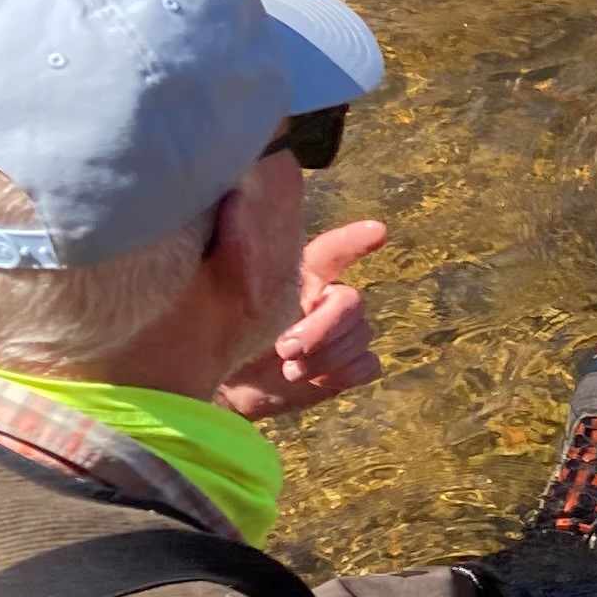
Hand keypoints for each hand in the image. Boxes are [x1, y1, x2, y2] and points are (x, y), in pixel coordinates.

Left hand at [221, 218, 388, 420]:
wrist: (231, 382)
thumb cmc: (223, 331)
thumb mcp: (220, 294)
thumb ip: (233, 261)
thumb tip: (232, 215)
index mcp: (302, 275)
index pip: (333, 251)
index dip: (354, 240)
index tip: (376, 231)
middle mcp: (328, 299)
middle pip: (350, 303)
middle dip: (322, 330)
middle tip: (284, 349)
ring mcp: (344, 333)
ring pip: (360, 337)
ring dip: (325, 358)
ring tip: (289, 371)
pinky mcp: (349, 366)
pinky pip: (367, 365)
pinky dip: (344, 374)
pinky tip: (315, 380)